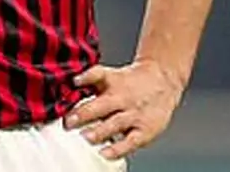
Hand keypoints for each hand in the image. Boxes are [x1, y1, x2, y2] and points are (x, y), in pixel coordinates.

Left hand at [63, 59, 186, 160]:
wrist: (163, 81)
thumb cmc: (131, 82)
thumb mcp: (111, 75)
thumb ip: (89, 81)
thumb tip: (66, 86)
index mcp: (113, 81)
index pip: (98, 75)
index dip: (85, 78)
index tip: (74, 82)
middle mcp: (123, 97)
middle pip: (103, 104)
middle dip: (84, 114)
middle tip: (68, 122)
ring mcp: (135, 114)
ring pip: (116, 123)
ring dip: (100, 131)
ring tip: (86, 137)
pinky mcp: (145, 130)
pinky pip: (131, 141)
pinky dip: (118, 148)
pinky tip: (105, 153)